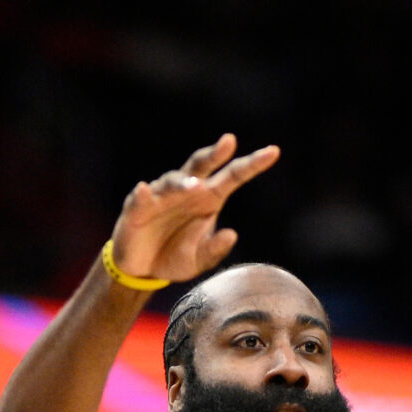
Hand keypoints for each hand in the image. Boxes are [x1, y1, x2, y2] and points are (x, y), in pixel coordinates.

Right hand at [112, 134, 281, 281]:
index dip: (252, 164)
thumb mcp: (199, 261)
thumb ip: (215, 250)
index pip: (233, 176)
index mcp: (209, 199)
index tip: (274, 151)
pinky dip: (144, 193)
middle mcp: (187, 191)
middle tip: (229, 142)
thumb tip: (232, 235)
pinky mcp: (137, 208)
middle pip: (202, 165)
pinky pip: (141, 198)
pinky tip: (145, 189)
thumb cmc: (175, 257)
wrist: (143, 270)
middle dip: (214, 153)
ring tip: (194, 187)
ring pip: (173, 181)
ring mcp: (161, 196)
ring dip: (183, 182)